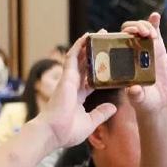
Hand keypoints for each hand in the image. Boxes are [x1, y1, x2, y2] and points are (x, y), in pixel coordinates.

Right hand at [38, 33, 118, 150]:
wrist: (54, 133)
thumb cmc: (68, 131)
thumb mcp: (90, 122)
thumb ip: (101, 113)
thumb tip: (113, 107)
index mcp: (78, 96)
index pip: (91, 80)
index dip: (100, 72)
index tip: (108, 65)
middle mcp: (73, 86)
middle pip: (86, 66)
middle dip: (95, 54)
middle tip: (105, 42)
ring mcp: (69, 80)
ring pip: (79, 58)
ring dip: (88, 46)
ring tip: (98, 34)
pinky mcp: (66, 77)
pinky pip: (72, 57)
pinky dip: (79, 47)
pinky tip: (86, 37)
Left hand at [120, 13, 166, 114]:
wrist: (159, 103)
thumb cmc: (145, 101)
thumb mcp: (139, 99)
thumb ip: (136, 95)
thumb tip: (134, 89)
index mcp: (121, 61)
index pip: (115, 42)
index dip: (117, 35)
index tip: (126, 35)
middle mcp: (130, 52)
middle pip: (127, 32)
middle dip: (133, 28)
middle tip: (142, 33)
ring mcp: (143, 49)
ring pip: (140, 30)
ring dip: (144, 26)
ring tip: (150, 33)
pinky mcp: (157, 50)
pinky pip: (155, 34)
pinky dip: (155, 23)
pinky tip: (156, 15)